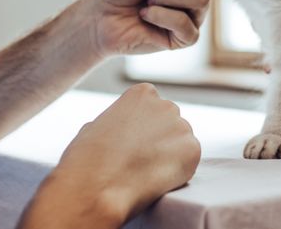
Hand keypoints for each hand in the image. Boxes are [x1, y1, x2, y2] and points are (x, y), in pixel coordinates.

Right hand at [19, 84, 200, 227]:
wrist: (96, 187)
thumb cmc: (87, 159)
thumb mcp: (95, 125)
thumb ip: (117, 121)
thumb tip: (121, 131)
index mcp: (142, 94)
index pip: (152, 108)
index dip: (142, 129)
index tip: (131, 144)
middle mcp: (166, 105)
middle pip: (170, 123)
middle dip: (160, 140)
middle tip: (141, 161)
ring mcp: (182, 127)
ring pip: (181, 142)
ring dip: (170, 156)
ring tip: (146, 173)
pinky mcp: (193, 150)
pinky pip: (189, 161)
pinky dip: (178, 173)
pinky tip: (157, 180)